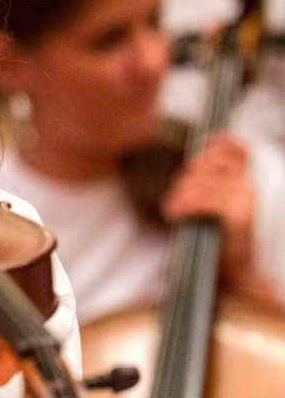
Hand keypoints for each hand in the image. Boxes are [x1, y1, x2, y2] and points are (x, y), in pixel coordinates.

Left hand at [161, 132, 273, 298]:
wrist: (237, 278)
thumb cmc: (220, 240)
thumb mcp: (215, 203)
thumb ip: (210, 178)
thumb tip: (209, 145)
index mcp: (245, 182)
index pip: (235, 148)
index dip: (213, 148)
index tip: (196, 161)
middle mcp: (248, 189)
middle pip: (211, 164)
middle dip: (188, 179)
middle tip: (178, 199)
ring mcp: (244, 202)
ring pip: (205, 183)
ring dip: (182, 195)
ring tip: (175, 209)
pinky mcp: (238, 219)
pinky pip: (206, 202)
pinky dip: (186, 206)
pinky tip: (176, 214)